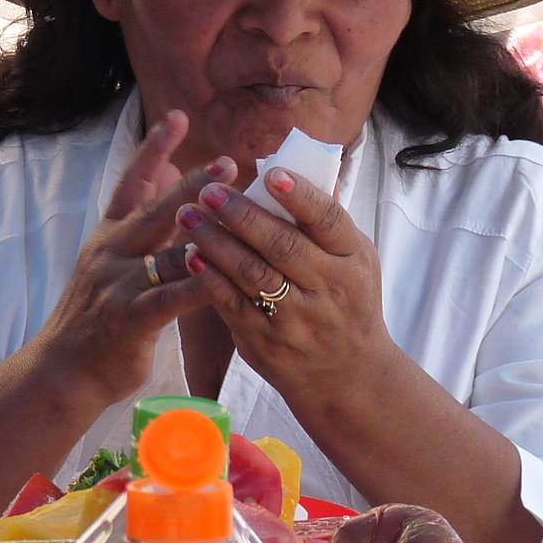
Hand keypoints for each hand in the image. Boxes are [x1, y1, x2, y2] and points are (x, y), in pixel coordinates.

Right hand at [30, 110, 230, 407]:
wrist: (61, 371)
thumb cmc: (95, 323)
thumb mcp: (109, 270)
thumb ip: (140, 240)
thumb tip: (175, 204)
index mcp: (108, 238)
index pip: (131, 184)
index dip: (154, 150)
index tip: (178, 118)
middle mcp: (110, 252)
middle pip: (156, 209)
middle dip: (193, 184)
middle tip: (230, 162)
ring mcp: (118, 283)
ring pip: (169, 251)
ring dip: (206, 233)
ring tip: (241, 217)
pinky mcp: (128, 317)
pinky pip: (170, 296)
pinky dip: (198, 284)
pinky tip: (224, 274)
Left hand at [175, 167, 398, 417]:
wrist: (347, 376)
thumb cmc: (346, 302)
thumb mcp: (354, 262)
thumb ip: (327, 222)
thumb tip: (306, 167)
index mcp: (353, 260)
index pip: (328, 221)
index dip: (300, 197)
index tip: (270, 174)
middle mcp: (328, 288)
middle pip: (282, 246)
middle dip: (242, 216)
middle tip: (209, 191)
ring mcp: (296, 317)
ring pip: (251, 274)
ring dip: (215, 242)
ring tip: (187, 215)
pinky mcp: (266, 340)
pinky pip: (232, 304)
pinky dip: (210, 279)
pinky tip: (191, 256)